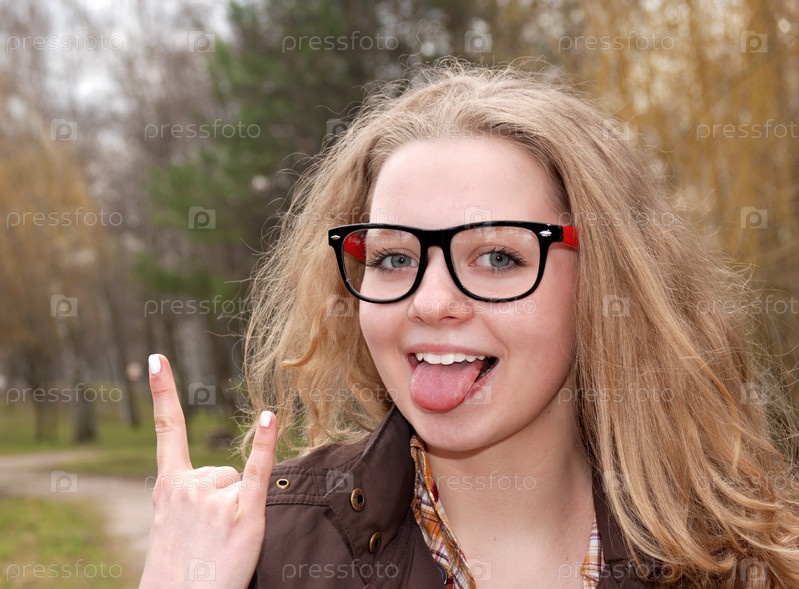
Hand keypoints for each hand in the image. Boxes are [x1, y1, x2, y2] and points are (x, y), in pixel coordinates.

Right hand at [139, 354, 275, 588]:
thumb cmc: (179, 573)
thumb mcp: (169, 529)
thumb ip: (187, 496)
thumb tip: (220, 478)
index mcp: (166, 488)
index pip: (167, 431)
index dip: (163, 393)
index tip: (156, 359)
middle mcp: (187, 485)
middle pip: (221, 471)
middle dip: (222, 501)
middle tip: (208, 540)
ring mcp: (214, 497)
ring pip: (238, 482)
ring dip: (236, 512)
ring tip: (219, 544)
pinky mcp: (244, 513)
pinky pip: (258, 470)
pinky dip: (266, 444)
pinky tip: (270, 417)